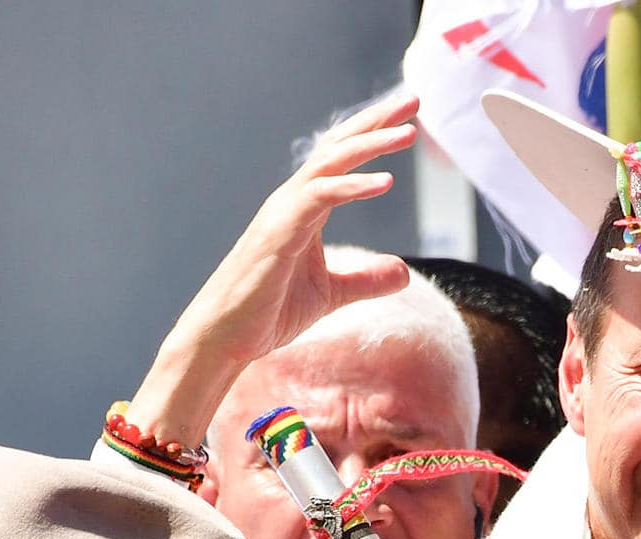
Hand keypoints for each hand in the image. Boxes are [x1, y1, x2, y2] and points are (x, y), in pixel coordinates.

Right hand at [127, 93, 419, 443]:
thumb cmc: (268, 312)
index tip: (409, 118)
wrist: (227, 337)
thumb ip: (367, 280)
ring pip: (330, 163)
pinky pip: (319, 197)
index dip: (374, 135)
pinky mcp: (279, 231)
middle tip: (413, 98)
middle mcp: (293, 200)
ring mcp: (284, 212)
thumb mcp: (332, 294)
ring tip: (408, 132)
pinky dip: (352, 186)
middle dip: (375, 120)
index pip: (343, 160)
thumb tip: (405, 272)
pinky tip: (384, 181)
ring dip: (370, 144)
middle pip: (338, 146)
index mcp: (305, 208)